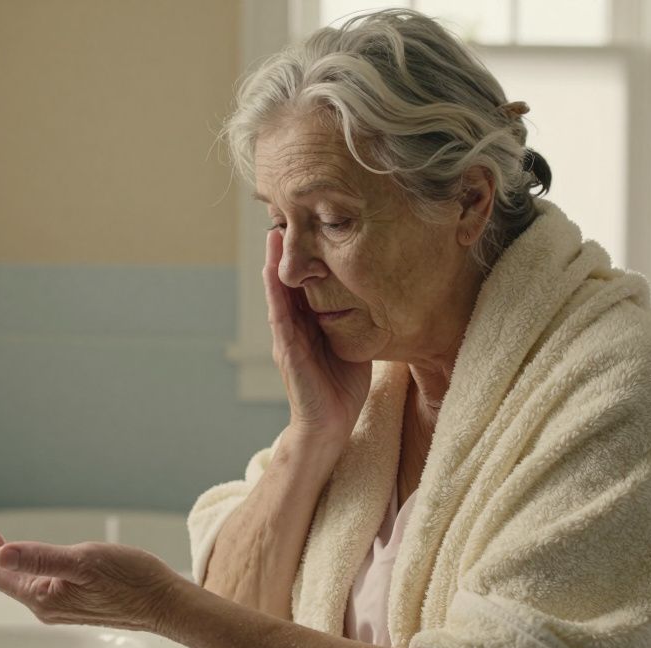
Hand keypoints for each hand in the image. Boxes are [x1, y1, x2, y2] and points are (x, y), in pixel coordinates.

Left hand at [0, 512, 188, 634]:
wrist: (163, 602)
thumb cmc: (131, 582)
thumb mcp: (84, 560)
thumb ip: (41, 556)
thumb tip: (1, 553)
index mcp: (42, 596)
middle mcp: (44, 603)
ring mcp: (56, 602)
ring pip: (14, 574)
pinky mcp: (69, 597)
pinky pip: (31, 577)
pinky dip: (18, 559)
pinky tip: (18, 550)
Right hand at [264, 228, 370, 439]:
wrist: (329, 427)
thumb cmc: (342, 389)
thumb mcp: (353, 344)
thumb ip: (355, 321)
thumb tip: (378, 297)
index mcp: (309, 324)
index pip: (304, 283)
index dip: (304, 256)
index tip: (308, 225)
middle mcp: (294, 327)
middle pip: (288, 281)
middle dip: (286, 251)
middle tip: (285, 216)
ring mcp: (287, 338)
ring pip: (279, 292)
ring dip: (275, 264)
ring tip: (275, 235)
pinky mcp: (287, 351)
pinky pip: (279, 315)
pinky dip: (275, 292)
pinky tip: (273, 272)